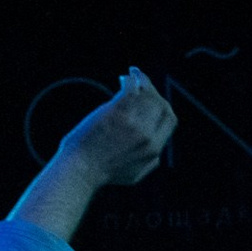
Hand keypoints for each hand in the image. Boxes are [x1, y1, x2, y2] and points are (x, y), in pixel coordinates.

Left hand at [56, 66, 176, 186]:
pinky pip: (131, 90)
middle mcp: (147, 135)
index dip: (164, 105)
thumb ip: (150, 163)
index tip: (154, 98)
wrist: (81, 170)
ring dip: (142, 81)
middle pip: (161, 104)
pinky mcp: (116, 114)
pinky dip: (131, 80)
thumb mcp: (135, 175)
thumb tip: (158, 153)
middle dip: (153, 91)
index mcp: (154, 149)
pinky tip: (126, 77)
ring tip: (132, 75)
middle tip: (143, 83)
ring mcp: (133, 124)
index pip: (170, 119)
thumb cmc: (103, 173)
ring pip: (147, 95)